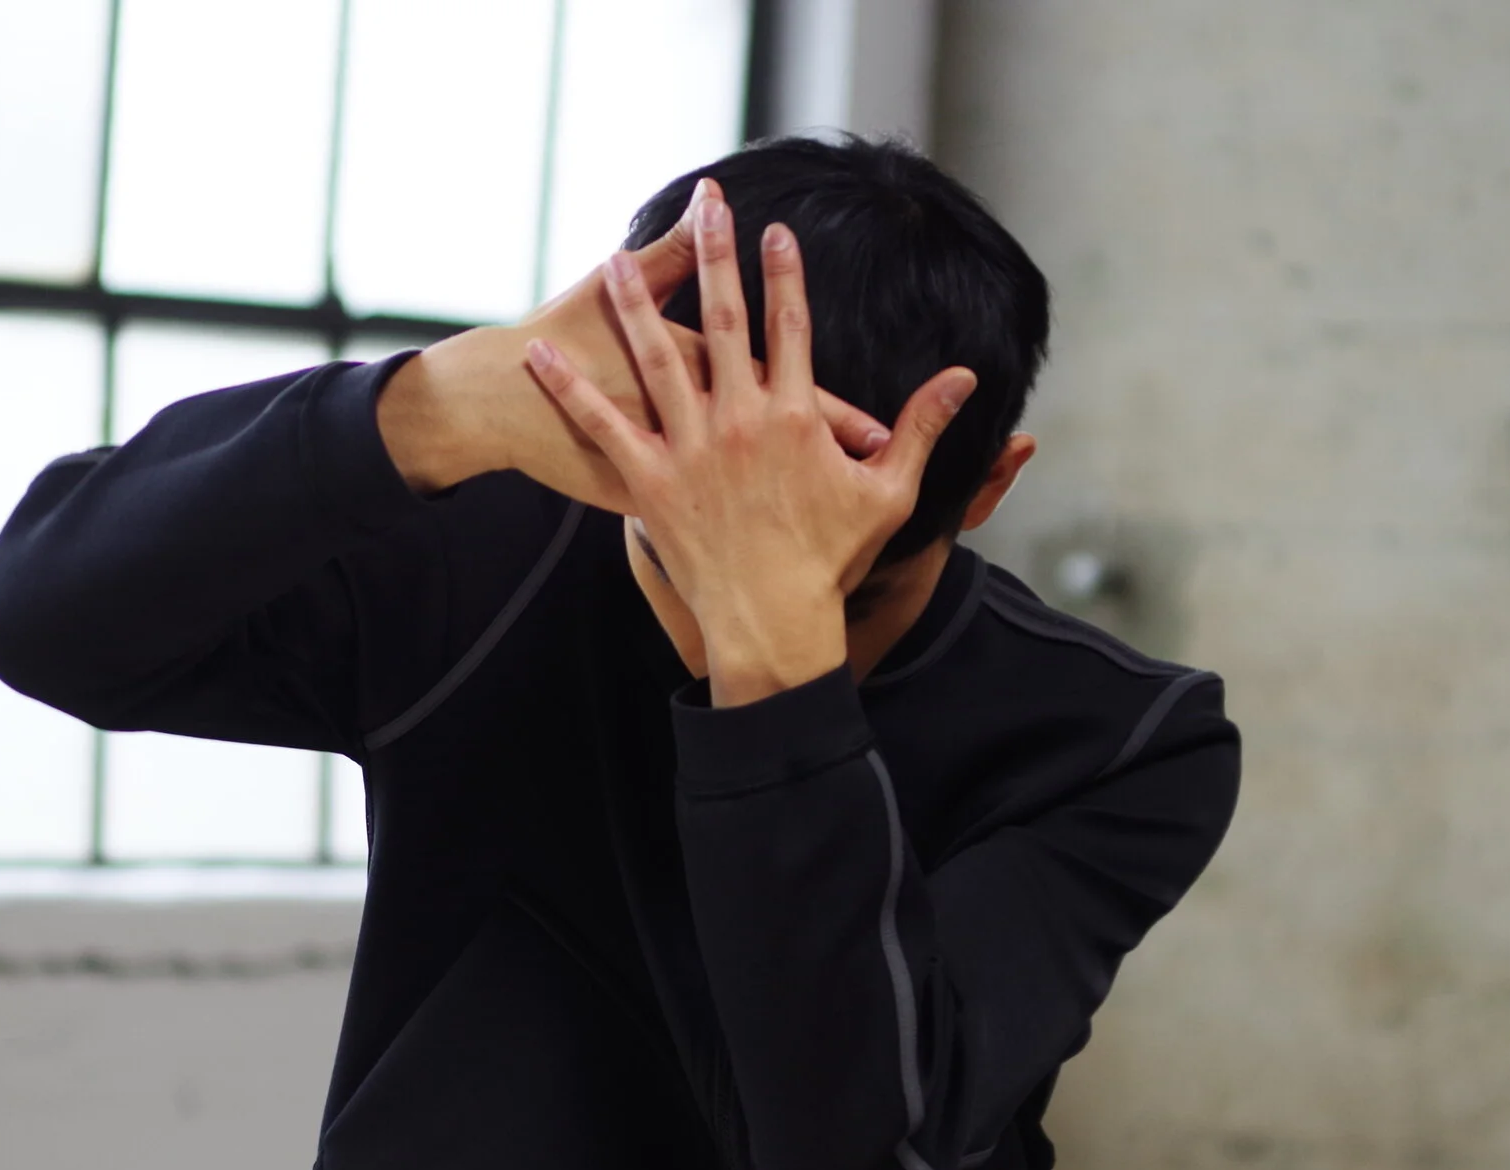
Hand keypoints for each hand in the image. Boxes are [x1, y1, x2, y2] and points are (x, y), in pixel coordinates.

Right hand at [377, 181, 891, 512]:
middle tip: (880, 482)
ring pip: (752, 488)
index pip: (791, 390)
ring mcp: (676, 464)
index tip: (877, 434)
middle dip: (835, 464)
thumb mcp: (617, 284)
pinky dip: (731, 531)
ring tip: (834, 519)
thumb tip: (710, 196)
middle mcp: (700, 421)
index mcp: (706, 370)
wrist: (502, 396)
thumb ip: (672, 248)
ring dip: (796, 500)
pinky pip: (705, 519)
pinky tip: (759, 545)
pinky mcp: (645, 494)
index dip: (838, 413)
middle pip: (786, 445)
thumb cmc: (558, 332)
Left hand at [524, 183, 977, 703]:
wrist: (772, 622)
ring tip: (614, 259)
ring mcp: (691, 450)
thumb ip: (923, 428)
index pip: (792, 328)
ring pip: (657, 361)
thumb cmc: (832, 562)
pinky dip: (571, 390)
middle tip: (709, 208)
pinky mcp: (649, 482)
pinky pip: (604, 427)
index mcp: (796, 418)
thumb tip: (965, 377)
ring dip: (634, 306)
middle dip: (717, 257)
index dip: (785, 275)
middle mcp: (740, 422)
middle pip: (726, 322)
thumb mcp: (889, 492)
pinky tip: (543, 355)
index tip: (777, 230)